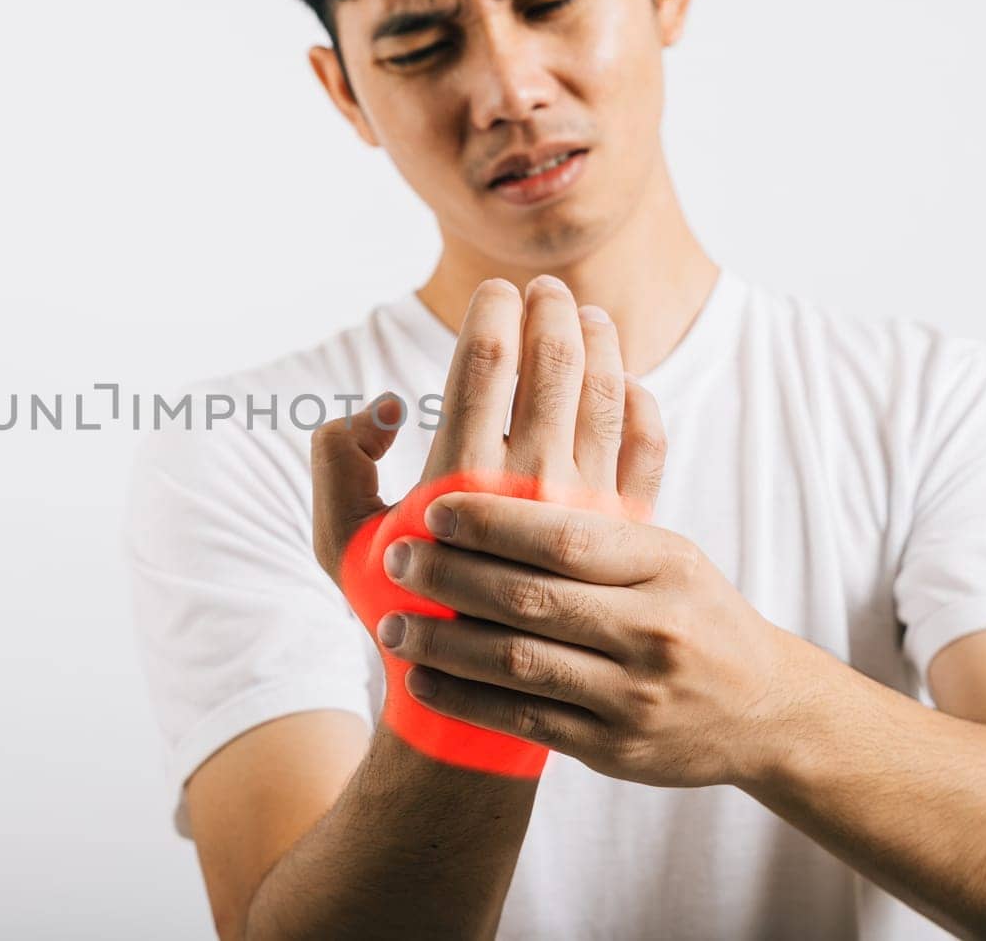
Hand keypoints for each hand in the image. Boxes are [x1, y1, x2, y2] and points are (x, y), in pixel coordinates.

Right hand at [312, 275, 668, 774]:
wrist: (477, 698)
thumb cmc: (398, 612)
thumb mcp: (338, 540)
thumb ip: (337, 459)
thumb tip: (386, 404)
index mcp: (461, 476)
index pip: (485, 363)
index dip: (492, 312)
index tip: (494, 291)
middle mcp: (531, 484)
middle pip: (554, 364)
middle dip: (551, 311)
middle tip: (545, 288)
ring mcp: (585, 508)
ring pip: (607, 397)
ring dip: (601, 343)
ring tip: (590, 314)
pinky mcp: (624, 533)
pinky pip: (648, 452)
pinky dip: (643, 407)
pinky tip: (630, 385)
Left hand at [385, 491, 802, 788]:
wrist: (762, 710)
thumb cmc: (693, 609)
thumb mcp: (667, 550)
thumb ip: (610, 496)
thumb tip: (574, 406)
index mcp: (663, 564)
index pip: (566, 537)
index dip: (493, 522)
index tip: (434, 508)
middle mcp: (653, 629)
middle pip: (532, 598)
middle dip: (453, 577)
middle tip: (396, 558)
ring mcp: (634, 694)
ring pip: (520, 663)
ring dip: (445, 642)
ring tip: (391, 626)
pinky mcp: (612, 747)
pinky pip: (523, 719)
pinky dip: (466, 700)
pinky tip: (420, 680)